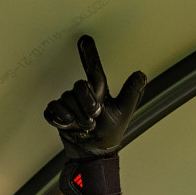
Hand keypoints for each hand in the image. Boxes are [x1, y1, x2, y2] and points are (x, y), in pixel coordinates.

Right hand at [44, 36, 144, 194]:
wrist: (93, 155)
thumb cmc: (109, 135)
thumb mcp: (123, 113)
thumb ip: (131, 93)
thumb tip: (141, 74)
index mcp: (98, 92)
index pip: (93, 70)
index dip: (89, 54)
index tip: (84, 39)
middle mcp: (82, 95)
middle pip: (78, 87)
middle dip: (87, 105)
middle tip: (94, 118)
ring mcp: (68, 104)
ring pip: (67, 100)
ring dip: (77, 116)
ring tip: (85, 126)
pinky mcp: (57, 115)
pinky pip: (54, 109)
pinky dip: (62, 119)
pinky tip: (70, 126)